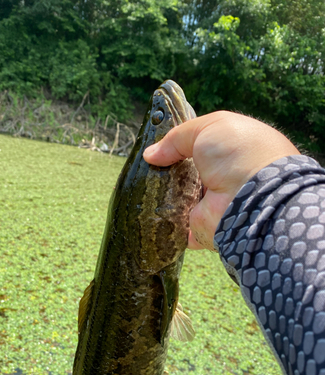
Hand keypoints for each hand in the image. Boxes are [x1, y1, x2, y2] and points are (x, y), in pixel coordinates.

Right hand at [143, 111, 298, 250]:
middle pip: (186, 173)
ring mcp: (213, 203)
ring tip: (141, 186)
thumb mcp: (207, 128)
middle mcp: (223, 177)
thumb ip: (177, 138)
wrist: (254, 197)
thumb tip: (150, 154)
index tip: (156, 146)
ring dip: (162, 195)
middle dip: (166, 171)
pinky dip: (164, 221)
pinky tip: (148, 212)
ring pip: (179, 199)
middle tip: (144, 168)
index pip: (200, 146)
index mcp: (230, 151)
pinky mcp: (202, 226)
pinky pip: (178, 225)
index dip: (178, 145)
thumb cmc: (237, 153)